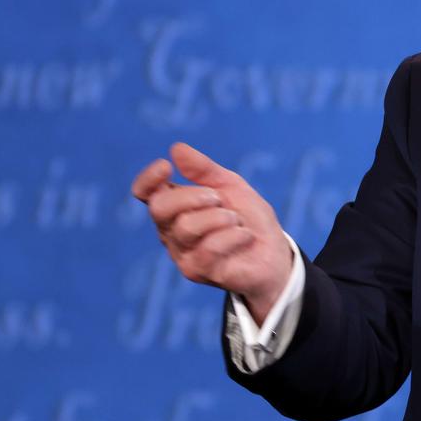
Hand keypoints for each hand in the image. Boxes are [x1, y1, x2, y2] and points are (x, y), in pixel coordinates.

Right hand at [131, 142, 291, 322]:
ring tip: (237, 220)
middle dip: (193, 196)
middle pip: (160, 208)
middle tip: (219, 198)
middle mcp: (171, 232)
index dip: (148, 179)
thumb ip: (204, 170)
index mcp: (175, 208)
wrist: (274, 253)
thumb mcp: (231, 186)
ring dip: (220, 217)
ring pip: (187, 227)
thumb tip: (176, 148)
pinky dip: (234, 236)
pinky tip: (245, 237)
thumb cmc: (249, 219)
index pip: (145, 193)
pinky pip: (209, 248)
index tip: (166, 166)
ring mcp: (183, 255)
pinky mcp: (199, 272)